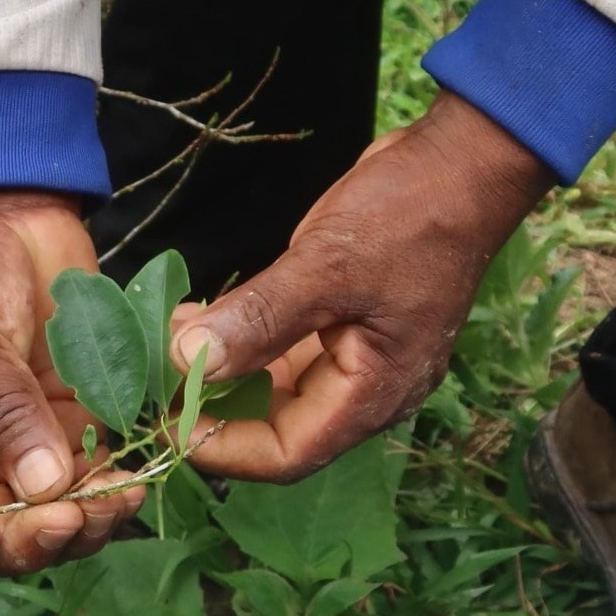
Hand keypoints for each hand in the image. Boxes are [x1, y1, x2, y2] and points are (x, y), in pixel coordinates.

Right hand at [0, 190, 147, 576]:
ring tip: (122, 495)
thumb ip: (2, 414)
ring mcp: (25, 448)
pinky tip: (143, 469)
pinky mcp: (74, 426)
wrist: (5, 211)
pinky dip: (119, 485)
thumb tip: (43, 489)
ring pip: (54, 522)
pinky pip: (96, 478)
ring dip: (89, 522)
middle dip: (37, 541)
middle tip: (76, 515)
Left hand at [169, 91, 554, 480]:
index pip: (288, 453)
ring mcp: (357, 356)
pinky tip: (199, 317)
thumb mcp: (327, 265)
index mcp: (374, 393)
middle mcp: (366, 387)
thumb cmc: (409, 215)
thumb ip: (259, 318)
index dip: (224, 447)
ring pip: (276, 387)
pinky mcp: (344, 323)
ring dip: (222, 370)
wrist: (462, 162)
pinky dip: (242, 339)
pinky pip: (284, 349)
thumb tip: (187, 362)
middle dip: (214, 408)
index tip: (167, 421)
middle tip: (153, 381)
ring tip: (168, 339)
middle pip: (278, 427)